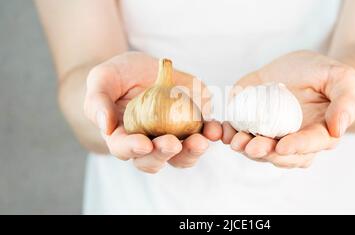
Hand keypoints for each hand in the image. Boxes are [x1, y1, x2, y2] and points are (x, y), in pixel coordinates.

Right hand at [84, 52, 221, 172]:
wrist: (145, 68)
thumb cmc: (118, 76)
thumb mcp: (102, 78)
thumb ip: (98, 100)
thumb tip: (104, 126)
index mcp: (122, 137)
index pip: (124, 149)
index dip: (133, 149)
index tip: (144, 144)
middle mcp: (148, 143)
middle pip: (155, 159)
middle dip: (165, 154)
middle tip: (173, 143)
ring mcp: (173, 136)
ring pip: (183, 155)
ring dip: (193, 152)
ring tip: (201, 141)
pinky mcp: (194, 124)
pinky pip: (204, 135)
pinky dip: (211, 134)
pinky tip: (215, 129)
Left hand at [222, 51, 354, 167]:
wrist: (300, 67)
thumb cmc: (325, 74)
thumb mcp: (343, 79)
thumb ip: (346, 101)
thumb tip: (339, 129)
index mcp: (318, 135)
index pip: (309, 146)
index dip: (297, 147)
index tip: (284, 145)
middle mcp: (292, 141)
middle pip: (279, 154)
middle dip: (265, 152)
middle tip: (252, 146)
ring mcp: (269, 134)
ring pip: (256, 149)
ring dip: (244, 147)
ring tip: (235, 140)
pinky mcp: (249, 123)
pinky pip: (237, 133)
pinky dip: (226, 133)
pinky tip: (219, 130)